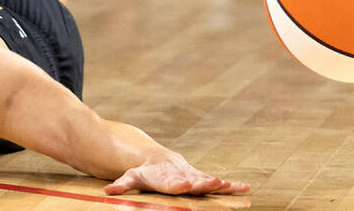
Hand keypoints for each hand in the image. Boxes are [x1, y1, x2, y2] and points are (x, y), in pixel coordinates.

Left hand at [104, 151, 249, 196]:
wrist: (159, 160)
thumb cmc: (146, 173)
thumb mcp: (132, 178)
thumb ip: (123, 185)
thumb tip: (107, 192)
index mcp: (166, 177)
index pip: (172, 182)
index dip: (177, 183)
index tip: (184, 185)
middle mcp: (183, 175)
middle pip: (193, 180)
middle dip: (202, 183)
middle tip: (213, 184)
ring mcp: (194, 177)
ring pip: (208, 180)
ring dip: (219, 184)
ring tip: (230, 186)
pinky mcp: (202, 179)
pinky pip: (218, 183)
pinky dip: (231, 186)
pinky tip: (246, 188)